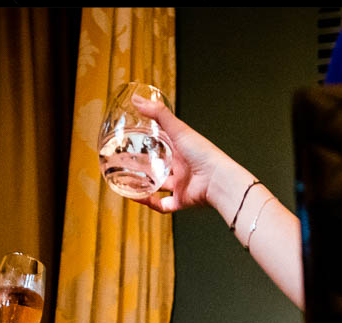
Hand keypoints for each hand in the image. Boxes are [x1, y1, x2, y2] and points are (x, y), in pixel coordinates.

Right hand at [128, 94, 231, 214]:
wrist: (217, 180)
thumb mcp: (178, 129)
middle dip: (142, 164)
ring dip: (143, 185)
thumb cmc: (203, 153)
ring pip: (159, 185)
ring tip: (125, 181)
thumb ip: (158, 115)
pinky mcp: (181, 200)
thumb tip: (137, 99)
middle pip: (159, 165)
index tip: (131, 137)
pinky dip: (149, 203)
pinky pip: (162, 205)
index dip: (148, 139)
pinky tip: (136, 198)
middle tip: (123, 161)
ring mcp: (181, 184)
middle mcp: (181, 166)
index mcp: (182, 148)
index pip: (162, 142)